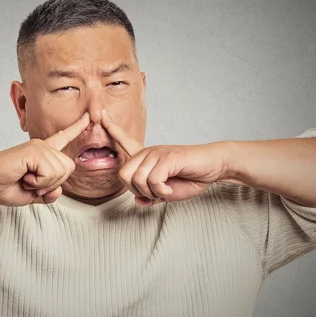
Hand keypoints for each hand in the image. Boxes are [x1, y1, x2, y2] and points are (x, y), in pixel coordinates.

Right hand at [0, 112, 89, 205]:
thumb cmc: (4, 185)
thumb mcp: (31, 195)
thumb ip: (47, 194)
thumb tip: (58, 191)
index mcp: (43, 153)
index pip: (64, 138)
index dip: (77, 128)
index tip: (89, 116)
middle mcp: (43, 146)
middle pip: (69, 167)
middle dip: (53, 183)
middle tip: (32, 183)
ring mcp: (39, 146)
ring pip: (60, 172)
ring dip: (43, 184)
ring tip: (27, 180)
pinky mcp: (33, 150)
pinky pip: (49, 173)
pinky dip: (38, 182)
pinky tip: (25, 177)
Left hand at [101, 110, 227, 205]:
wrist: (214, 167)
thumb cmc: (191, 177)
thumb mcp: (167, 191)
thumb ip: (151, 195)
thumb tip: (138, 201)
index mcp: (147, 157)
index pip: (124, 140)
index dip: (111, 129)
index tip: (101, 115)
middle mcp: (148, 152)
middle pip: (123, 175)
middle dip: (135, 191)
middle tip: (153, 194)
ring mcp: (157, 153)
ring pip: (137, 180)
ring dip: (150, 193)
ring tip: (164, 191)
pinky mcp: (167, 157)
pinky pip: (152, 180)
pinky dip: (160, 191)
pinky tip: (169, 189)